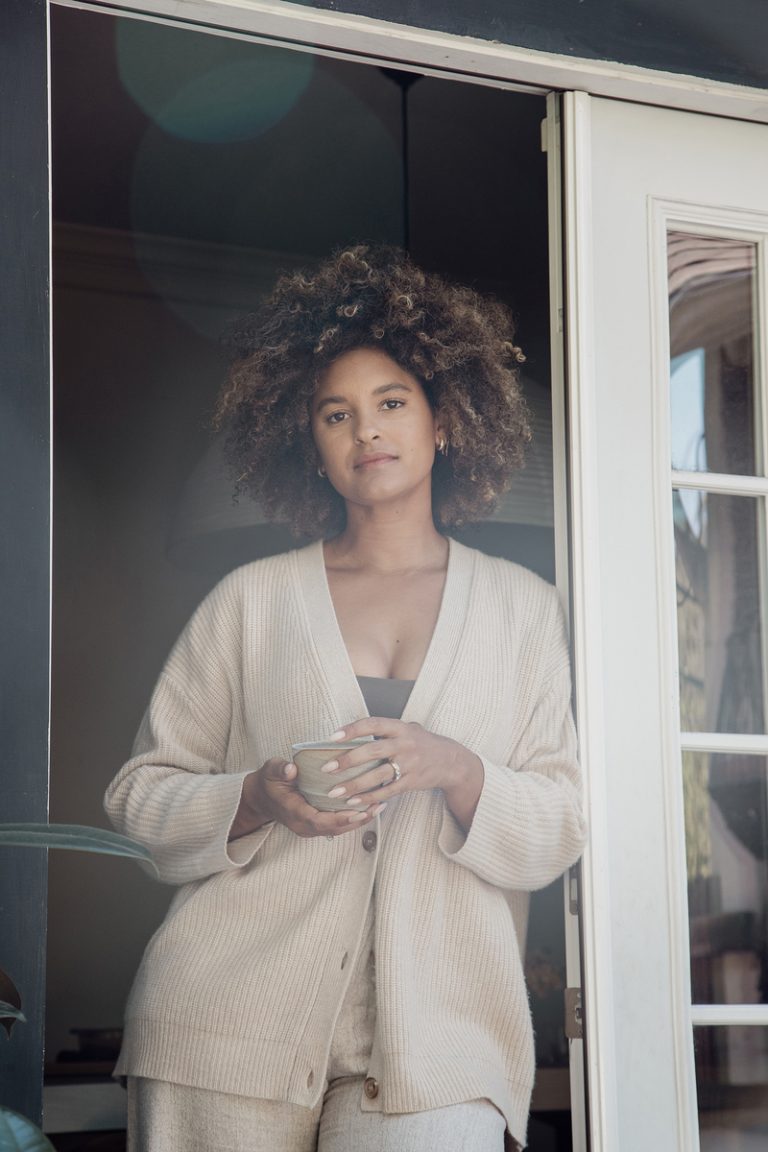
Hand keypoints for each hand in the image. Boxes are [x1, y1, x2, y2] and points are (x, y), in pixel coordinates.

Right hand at [230, 757, 385, 841]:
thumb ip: (281, 770)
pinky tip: (370, 807)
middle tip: (378, 806)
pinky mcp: (316, 825)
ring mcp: (310, 828)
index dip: (341, 818)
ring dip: (359, 820)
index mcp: (294, 813)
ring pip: (339, 829)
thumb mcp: (271, 771)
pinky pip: (337, 825)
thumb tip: (291, 769)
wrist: (261, 798)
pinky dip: (353, 818)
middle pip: (335, 828)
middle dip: (357, 819)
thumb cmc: (269, 781)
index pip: (320, 821)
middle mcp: (304, 826)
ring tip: (380, 807)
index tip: (359, 810)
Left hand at [320, 718, 483, 829]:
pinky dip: (369, 798)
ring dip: (354, 785)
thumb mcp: (408, 729)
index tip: (332, 737)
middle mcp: (405, 744)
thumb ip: (385, 730)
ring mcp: (409, 764)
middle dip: (348, 760)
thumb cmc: (422, 743)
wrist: (451, 761)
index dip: (352, 729)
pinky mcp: (411, 782)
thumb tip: (352, 731)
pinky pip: (387, 791)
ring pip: (377, 775)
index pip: (372, 724)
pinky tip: (354, 802)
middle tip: (327, 768)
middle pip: (372, 751)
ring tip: (334, 792)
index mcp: (400, 727)